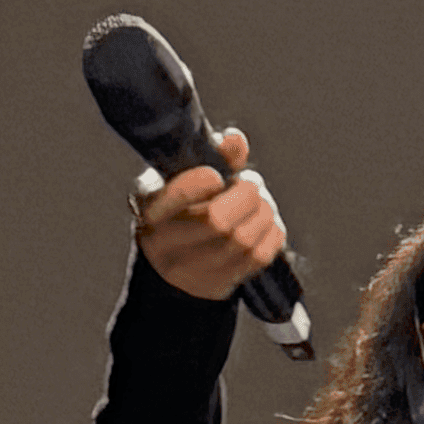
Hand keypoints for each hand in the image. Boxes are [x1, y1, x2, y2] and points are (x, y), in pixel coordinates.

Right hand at [133, 122, 287, 301]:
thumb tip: (235, 141)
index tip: (216, 175)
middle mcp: (167, 243)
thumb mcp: (181, 179)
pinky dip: (272, 232)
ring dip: (263, 212)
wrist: (173, 268)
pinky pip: (260, 256)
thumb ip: (211, 156)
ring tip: (261, 201)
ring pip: (243, 238)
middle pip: (217, 221)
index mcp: (150, 210)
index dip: (203, 181)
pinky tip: (266, 222)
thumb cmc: (180, 212)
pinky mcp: (221, 283)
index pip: (176, 195)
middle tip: (250, 184)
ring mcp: (194, 269)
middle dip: (245, 195)